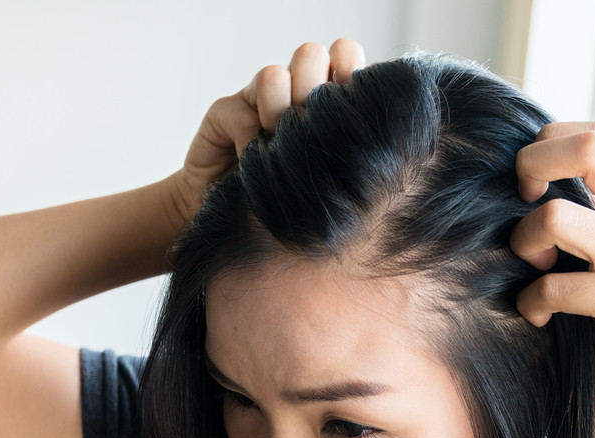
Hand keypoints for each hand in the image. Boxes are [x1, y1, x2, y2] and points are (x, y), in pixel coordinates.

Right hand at [167, 39, 366, 223]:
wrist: (234, 225)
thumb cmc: (289, 205)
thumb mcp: (324, 176)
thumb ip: (344, 145)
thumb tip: (367, 125)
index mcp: (328, 102)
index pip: (344, 56)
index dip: (348, 62)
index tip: (352, 86)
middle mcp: (294, 93)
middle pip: (310, 56)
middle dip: (313, 89)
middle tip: (309, 128)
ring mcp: (259, 100)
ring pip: (274, 76)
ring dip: (279, 115)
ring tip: (277, 148)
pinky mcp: (226, 111)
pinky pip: (244, 113)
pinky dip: (251, 143)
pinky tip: (252, 163)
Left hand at [509, 121, 594, 402]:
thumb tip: (550, 191)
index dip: (552, 144)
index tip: (535, 184)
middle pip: (584, 149)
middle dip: (530, 166)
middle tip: (522, 204)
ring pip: (555, 217)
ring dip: (523, 241)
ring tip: (534, 266)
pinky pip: (556, 288)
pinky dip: (530, 301)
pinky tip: (536, 312)